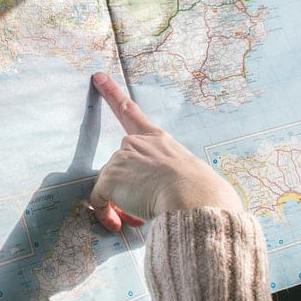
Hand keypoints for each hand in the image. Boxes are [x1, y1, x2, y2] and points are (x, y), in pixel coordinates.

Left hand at [89, 72, 242, 231]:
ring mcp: (121, 158)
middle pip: (119, 168)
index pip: (131, 113)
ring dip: (120, 204)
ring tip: (141, 216)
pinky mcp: (110, 177)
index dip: (112, 94)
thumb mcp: (190, 175)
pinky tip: (119, 223)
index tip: (98, 77)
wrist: (194, 198)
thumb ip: (172, 177)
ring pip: (111, 187)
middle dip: (125, 189)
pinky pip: (98, 201)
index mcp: (159, 140)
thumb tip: (167, 196)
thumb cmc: (202, 193)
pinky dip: (105, 214)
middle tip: (141, 209)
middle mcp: (137, 144)